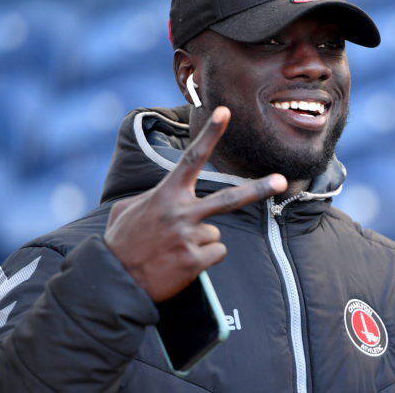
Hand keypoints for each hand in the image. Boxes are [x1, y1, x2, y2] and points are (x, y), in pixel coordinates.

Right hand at [104, 107, 286, 301]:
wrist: (113, 282)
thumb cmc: (120, 243)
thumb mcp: (127, 209)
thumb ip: (151, 197)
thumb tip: (165, 198)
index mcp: (166, 195)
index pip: (192, 158)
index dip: (210, 134)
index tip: (224, 112)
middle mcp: (181, 213)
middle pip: (229, 199)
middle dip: (258, 189)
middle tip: (281, 181)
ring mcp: (190, 237)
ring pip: (216, 234)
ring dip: (202, 241)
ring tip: (175, 250)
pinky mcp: (194, 261)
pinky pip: (216, 254)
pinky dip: (204, 259)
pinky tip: (182, 263)